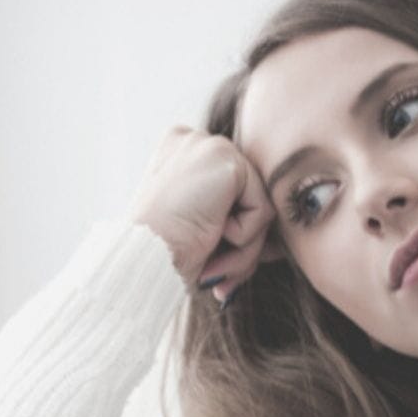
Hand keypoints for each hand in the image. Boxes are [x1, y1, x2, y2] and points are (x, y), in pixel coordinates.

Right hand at [128, 126, 282, 302]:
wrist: (141, 262)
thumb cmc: (160, 258)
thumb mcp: (194, 232)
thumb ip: (228, 224)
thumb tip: (276, 247)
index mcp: (178, 156)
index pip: (231, 194)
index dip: (231, 234)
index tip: (208, 264)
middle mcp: (193, 142)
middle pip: (248, 199)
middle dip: (242, 246)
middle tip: (216, 274)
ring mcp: (209, 146)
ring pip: (259, 206)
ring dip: (242, 248)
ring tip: (210, 261)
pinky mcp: (226, 160)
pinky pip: (263, 210)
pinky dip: (243, 236)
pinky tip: (210, 234)